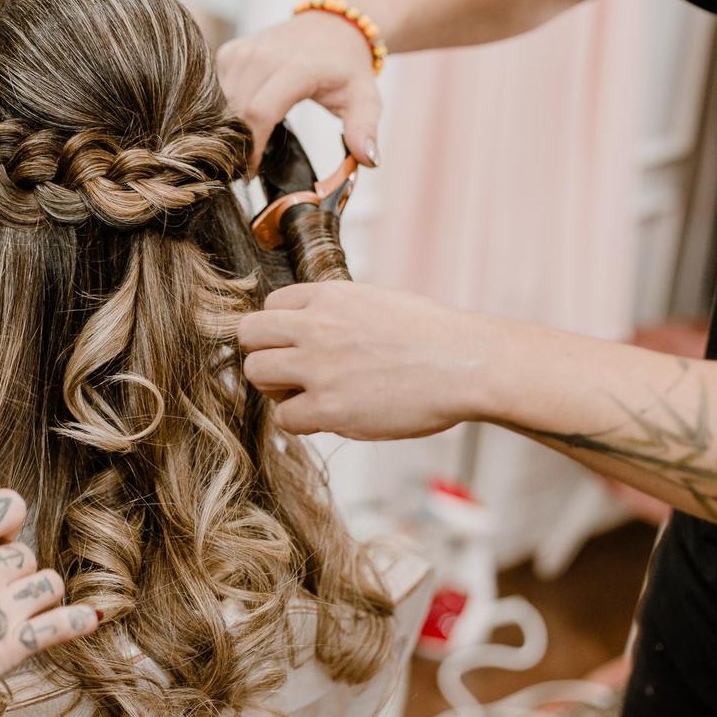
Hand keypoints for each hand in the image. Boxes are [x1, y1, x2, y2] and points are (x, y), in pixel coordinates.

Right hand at [0, 488, 97, 716]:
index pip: (9, 506)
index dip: (8, 524)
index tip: (0, 539)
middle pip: (26, 555)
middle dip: (14, 575)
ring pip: (47, 584)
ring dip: (36, 598)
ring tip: (15, 616)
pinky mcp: (9, 647)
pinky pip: (60, 624)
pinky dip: (77, 621)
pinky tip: (90, 618)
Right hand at [217, 8, 381, 170]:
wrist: (334, 26)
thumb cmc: (347, 69)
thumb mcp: (365, 99)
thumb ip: (364, 130)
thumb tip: (369, 160)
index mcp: (296, 68)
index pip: (259, 115)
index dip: (250, 149)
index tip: (251, 172)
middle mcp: (264, 55)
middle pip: (235, 112)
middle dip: (236, 143)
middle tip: (244, 166)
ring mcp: (244, 50)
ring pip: (221, 103)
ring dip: (227, 128)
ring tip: (242, 145)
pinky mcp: (231, 51)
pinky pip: (216, 90)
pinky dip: (223, 110)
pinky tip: (238, 120)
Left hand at [238, 282, 498, 439]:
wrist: (467, 364)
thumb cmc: (434, 336)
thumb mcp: (378, 301)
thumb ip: (338, 312)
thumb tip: (314, 324)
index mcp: (329, 296)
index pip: (270, 306)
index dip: (279, 330)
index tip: (295, 346)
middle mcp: (316, 326)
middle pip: (249, 335)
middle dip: (264, 355)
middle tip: (289, 373)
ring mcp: (319, 367)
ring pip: (256, 373)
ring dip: (275, 388)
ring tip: (307, 395)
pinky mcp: (329, 407)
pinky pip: (284, 417)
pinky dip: (299, 421)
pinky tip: (327, 417)